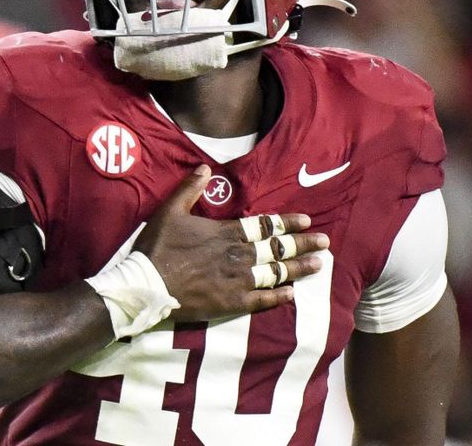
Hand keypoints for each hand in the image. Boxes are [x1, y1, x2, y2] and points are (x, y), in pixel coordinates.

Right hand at [133, 164, 328, 320]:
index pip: (265, 226)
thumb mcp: (170, 210)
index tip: (307, 220)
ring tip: (318, 265)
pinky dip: (278, 296)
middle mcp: (238, 255)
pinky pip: (261, 300)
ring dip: (298, 268)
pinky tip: (292, 294)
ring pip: (275, 272)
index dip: (287, 223)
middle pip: (277, 248)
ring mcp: (237, 280)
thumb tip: (205, 168)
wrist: (147, 284)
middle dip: (303, 244)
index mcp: (226, 233)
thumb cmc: (158, 247)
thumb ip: (190, 189)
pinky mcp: (230, 302)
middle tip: (325, 242)